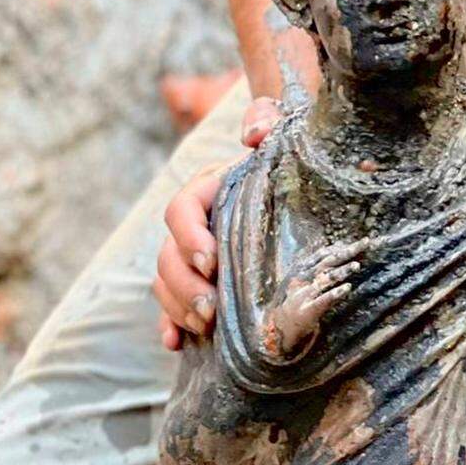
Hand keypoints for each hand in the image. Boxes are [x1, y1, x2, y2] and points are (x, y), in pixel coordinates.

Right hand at [154, 97, 282, 351]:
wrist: (300, 190)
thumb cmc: (292, 162)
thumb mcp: (284, 134)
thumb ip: (266, 121)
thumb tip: (253, 133)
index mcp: (208, 191)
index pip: (181, 210)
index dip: (190, 236)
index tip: (212, 261)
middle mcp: (194, 226)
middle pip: (167, 255)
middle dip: (185, 285)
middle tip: (211, 311)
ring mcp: (192, 258)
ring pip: (165, 282)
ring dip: (179, 307)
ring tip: (206, 327)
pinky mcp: (200, 285)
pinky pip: (172, 307)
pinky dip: (171, 325)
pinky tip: (175, 343)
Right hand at [263, 239, 367, 359]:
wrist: (279, 326)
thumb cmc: (297, 302)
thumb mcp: (305, 280)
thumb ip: (320, 267)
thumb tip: (339, 250)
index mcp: (303, 269)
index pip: (324, 253)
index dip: (341, 246)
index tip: (360, 241)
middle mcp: (304, 278)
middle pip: (328, 261)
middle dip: (347, 251)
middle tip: (364, 244)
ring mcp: (305, 293)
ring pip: (326, 278)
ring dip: (342, 271)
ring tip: (357, 265)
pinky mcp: (308, 309)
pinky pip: (324, 299)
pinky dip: (336, 293)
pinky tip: (348, 288)